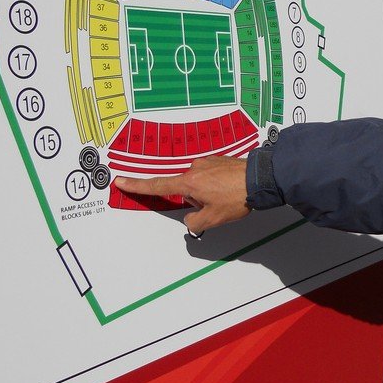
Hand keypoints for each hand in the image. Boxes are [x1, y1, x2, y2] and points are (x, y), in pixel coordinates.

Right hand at [115, 156, 249, 236]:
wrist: (261, 179)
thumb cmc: (238, 196)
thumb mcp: (213, 219)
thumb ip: (194, 222)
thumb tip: (191, 220)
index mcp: (189, 183)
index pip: (157, 186)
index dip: (137, 185)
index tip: (121, 181)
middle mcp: (195, 169)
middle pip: (185, 190)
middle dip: (197, 200)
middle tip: (217, 205)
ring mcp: (208, 162)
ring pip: (200, 184)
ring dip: (209, 193)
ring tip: (228, 197)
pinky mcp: (219, 160)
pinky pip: (212, 177)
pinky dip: (218, 186)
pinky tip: (231, 190)